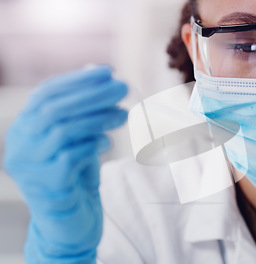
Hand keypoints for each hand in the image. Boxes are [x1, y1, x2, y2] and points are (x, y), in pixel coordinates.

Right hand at [3, 65, 127, 262]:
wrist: (69, 224)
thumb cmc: (75, 177)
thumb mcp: (78, 140)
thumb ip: (83, 112)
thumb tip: (99, 74)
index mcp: (23, 129)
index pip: (45, 94)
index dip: (77, 81)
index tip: (107, 72)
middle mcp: (19, 145)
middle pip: (54, 109)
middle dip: (92, 95)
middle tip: (123, 88)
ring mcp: (29, 167)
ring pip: (62, 130)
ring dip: (98, 118)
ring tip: (124, 114)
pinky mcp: (46, 186)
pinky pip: (70, 156)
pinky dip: (92, 144)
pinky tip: (108, 142)